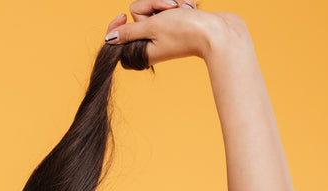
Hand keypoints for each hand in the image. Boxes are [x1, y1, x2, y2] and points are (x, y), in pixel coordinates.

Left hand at [104, 1, 247, 66]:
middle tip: (170, 9)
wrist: (218, 31)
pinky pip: (170, 6)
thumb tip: (109, 38)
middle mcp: (152, 41)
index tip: (122, 17)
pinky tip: (189, 9)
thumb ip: (130, 32)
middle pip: (139, 12)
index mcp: (141, 50)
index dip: (118, 24)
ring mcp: (165, 31)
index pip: (120, 35)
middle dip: (154, 4)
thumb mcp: (152, 28)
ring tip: (182, 10)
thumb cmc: (186, 31)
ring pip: (155, 6)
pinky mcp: (177, 22)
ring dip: (169, 2)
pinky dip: (180, 3)